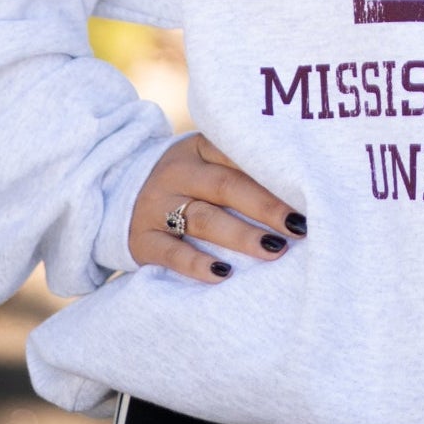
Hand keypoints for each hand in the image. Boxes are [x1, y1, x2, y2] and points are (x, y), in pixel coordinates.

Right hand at [129, 133, 306, 283]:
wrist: (117, 195)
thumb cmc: (187, 182)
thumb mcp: (206, 164)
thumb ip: (242, 170)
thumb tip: (303, 191)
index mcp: (198, 148)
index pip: (238, 154)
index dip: (273, 172)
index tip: (307, 190)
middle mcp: (177, 173)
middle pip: (226, 187)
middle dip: (266, 207)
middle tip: (299, 226)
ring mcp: (157, 206)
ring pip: (203, 219)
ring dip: (241, 236)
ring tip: (274, 249)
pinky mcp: (142, 241)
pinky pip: (172, 253)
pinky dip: (198, 265)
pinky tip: (224, 275)